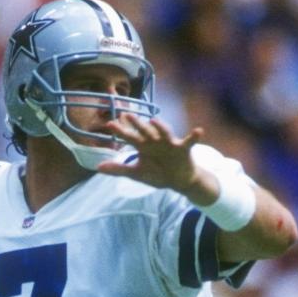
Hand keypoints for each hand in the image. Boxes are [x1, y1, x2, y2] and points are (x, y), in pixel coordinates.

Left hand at [97, 116, 217, 201]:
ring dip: (160, 127)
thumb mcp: (136, 173)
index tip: (109, 124)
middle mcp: (155, 141)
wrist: (178, 181)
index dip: (120, 131)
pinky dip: (194, 136)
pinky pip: (189, 141)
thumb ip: (118, 169)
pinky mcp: (183, 149)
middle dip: (137, 124)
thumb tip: (98, 167)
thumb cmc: (157, 173)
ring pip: (164, 132)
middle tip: (128, 115)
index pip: (129, 137)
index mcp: (143, 146)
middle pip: (145, 131)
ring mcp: (169, 143)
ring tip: (154, 121)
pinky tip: (199, 131)